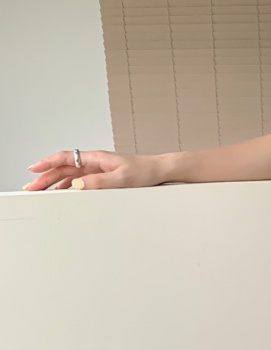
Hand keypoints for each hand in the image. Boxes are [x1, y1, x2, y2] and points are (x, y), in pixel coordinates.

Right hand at [23, 150, 162, 190]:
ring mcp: (98, 169)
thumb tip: (77, 185)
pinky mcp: (104, 176)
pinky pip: (81, 179)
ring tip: (42, 191)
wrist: (159, 171)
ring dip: (56, 181)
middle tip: (32, 187)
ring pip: (71, 173)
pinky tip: (64, 192)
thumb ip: (98, 182)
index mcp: (97, 158)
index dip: (47, 163)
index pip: (65, 158)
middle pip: (64, 167)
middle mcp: (95, 162)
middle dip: (46, 176)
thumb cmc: (144, 171)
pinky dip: (69, 185)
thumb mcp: (121, 179)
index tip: (34, 170)